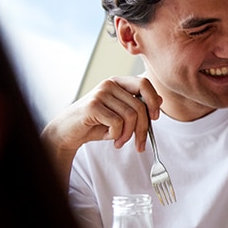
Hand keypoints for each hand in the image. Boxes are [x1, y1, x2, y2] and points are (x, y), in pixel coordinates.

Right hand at [42, 76, 160, 164]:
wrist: (67, 132)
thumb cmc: (96, 124)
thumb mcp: (121, 115)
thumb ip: (138, 107)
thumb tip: (160, 100)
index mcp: (118, 82)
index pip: (144, 83)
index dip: (153, 101)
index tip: (154, 118)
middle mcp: (109, 84)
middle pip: (140, 105)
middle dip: (143, 129)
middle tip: (139, 144)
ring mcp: (100, 93)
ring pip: (130, 116)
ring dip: (128, 135)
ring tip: (120, 142)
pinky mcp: (93, 106)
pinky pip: (117, 123)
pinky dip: (116, 135)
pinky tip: (108, 137)